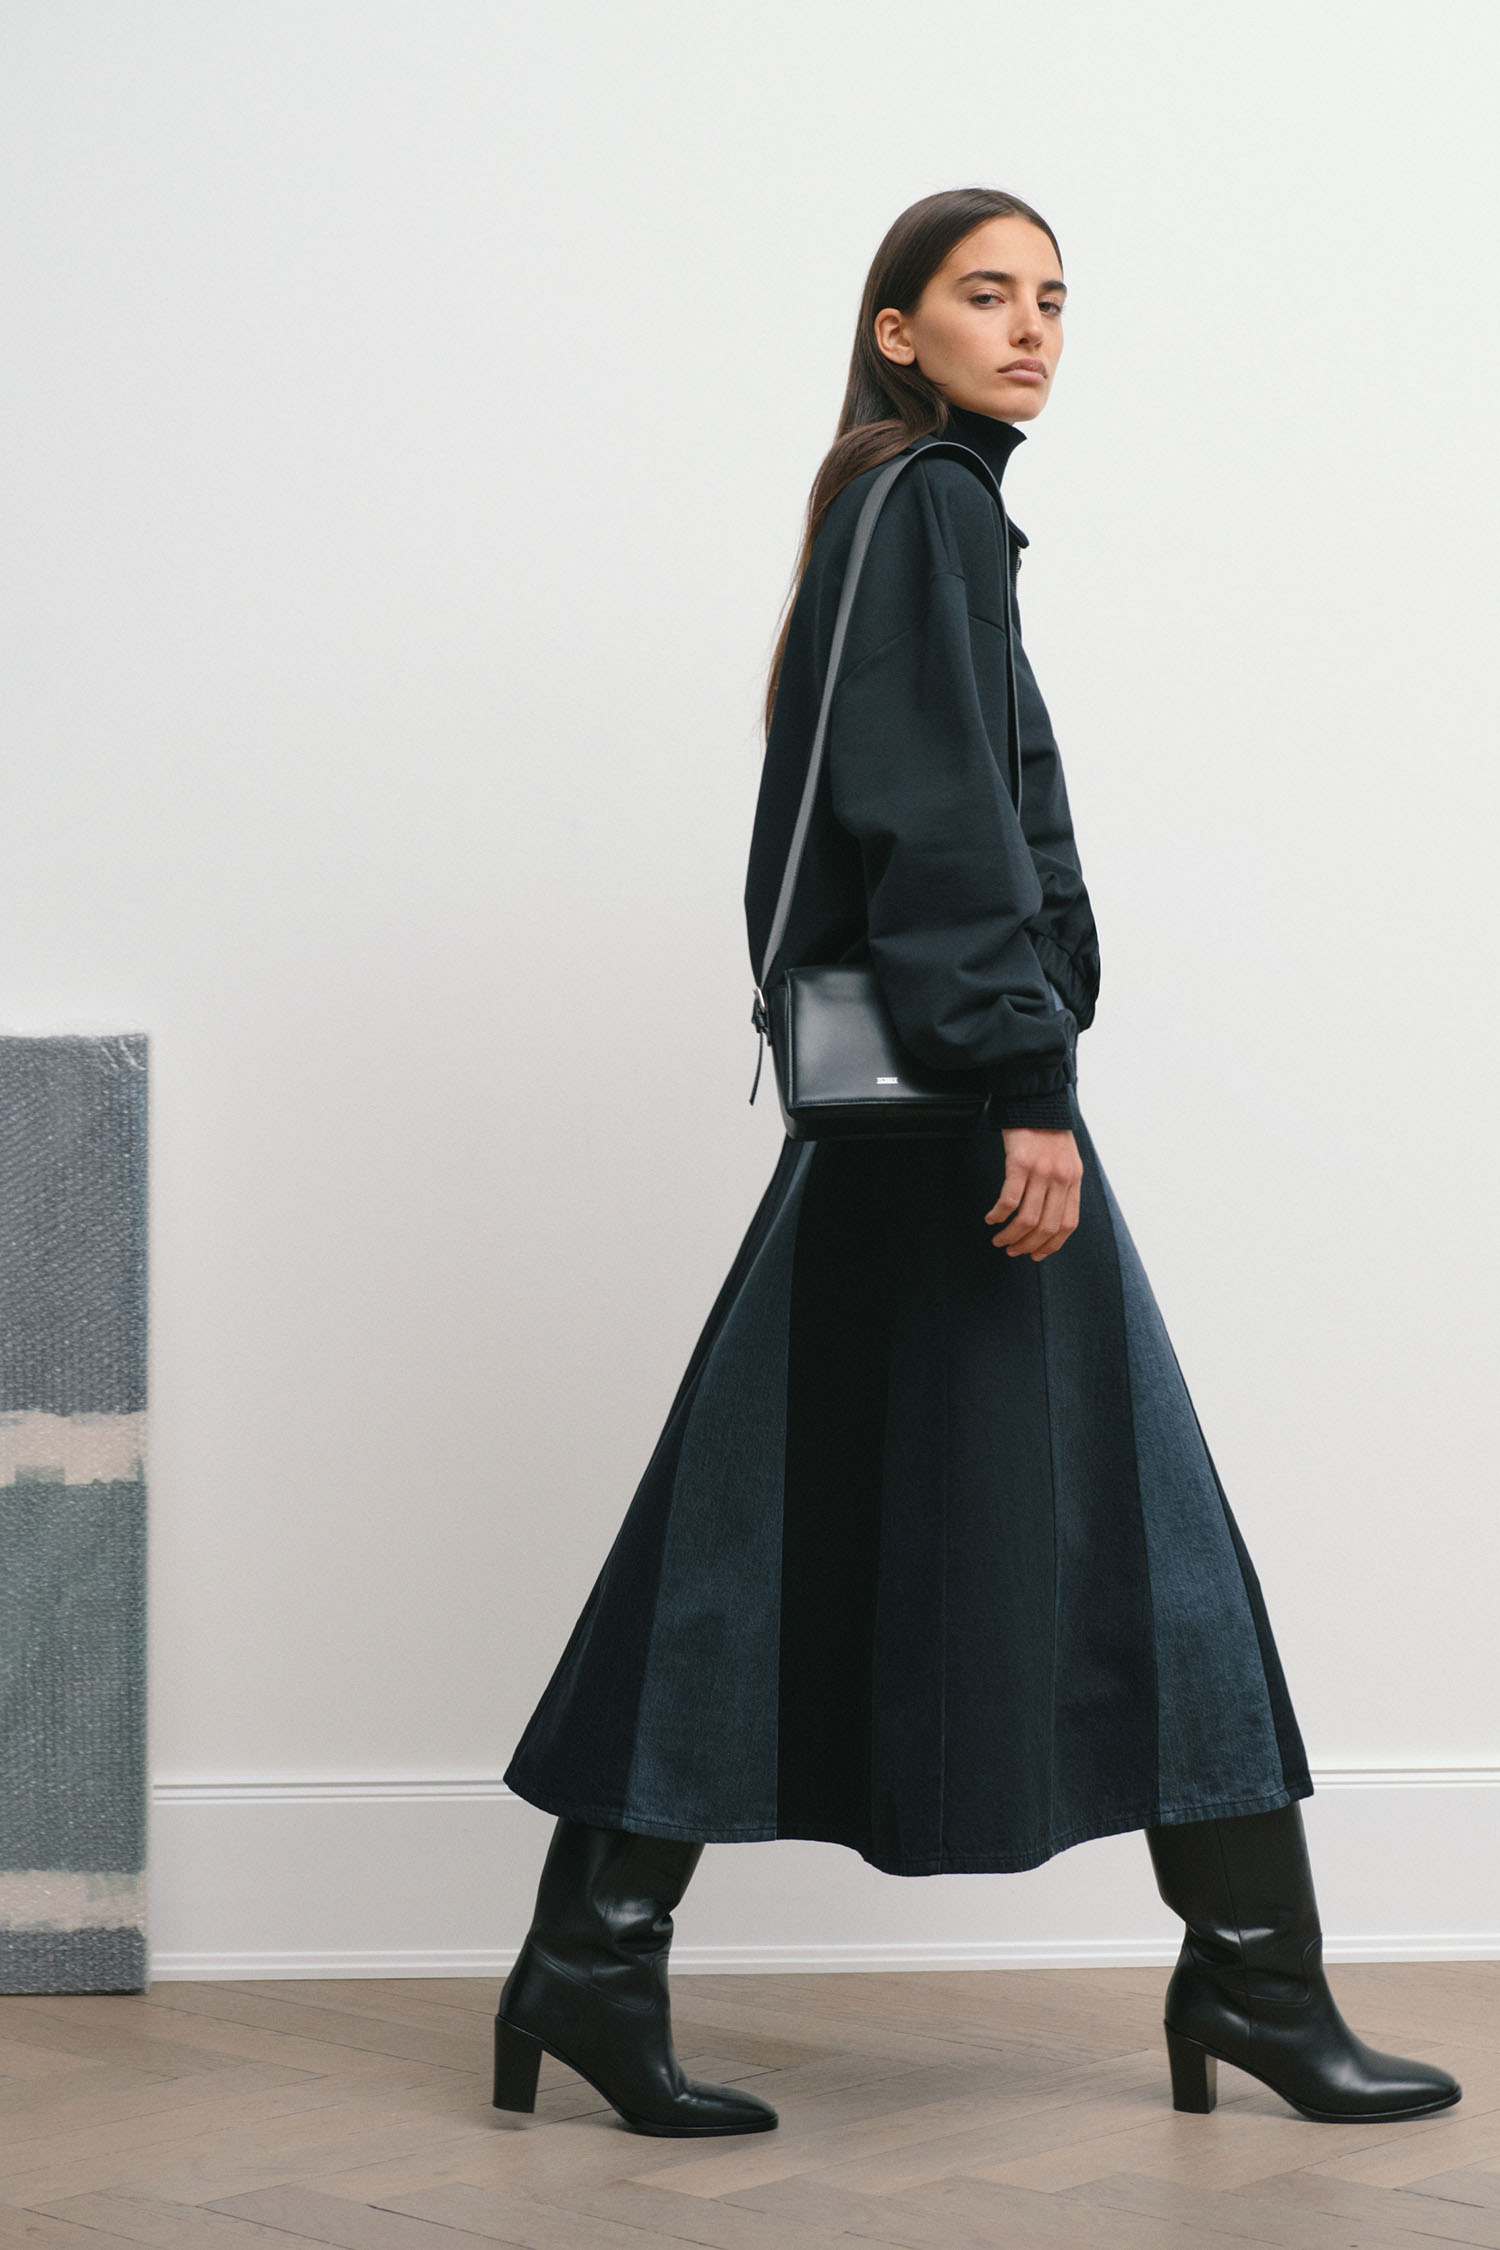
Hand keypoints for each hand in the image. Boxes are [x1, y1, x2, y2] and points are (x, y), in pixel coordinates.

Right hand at [984, 1127, 1083, 1261]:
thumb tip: (1050, 1213)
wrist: (1037, 1101)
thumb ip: (1062, 1184)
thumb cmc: (1047, 1130)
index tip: (1036, 1255)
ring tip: (999, 1240)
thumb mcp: (1065, 1159)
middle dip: (1028, 1246)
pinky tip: (991, 1218)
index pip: (1067, 1224)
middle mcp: (1060, 1179)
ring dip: (1011, 1235)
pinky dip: (999, 1215)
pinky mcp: (1020, 1163)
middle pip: (1046, 1226)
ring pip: (1027, 1219)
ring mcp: (1041, 1172)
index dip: (1051, 1245)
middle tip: (1012, 1251)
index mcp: (1073, 1180)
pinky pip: (1009, 1200)